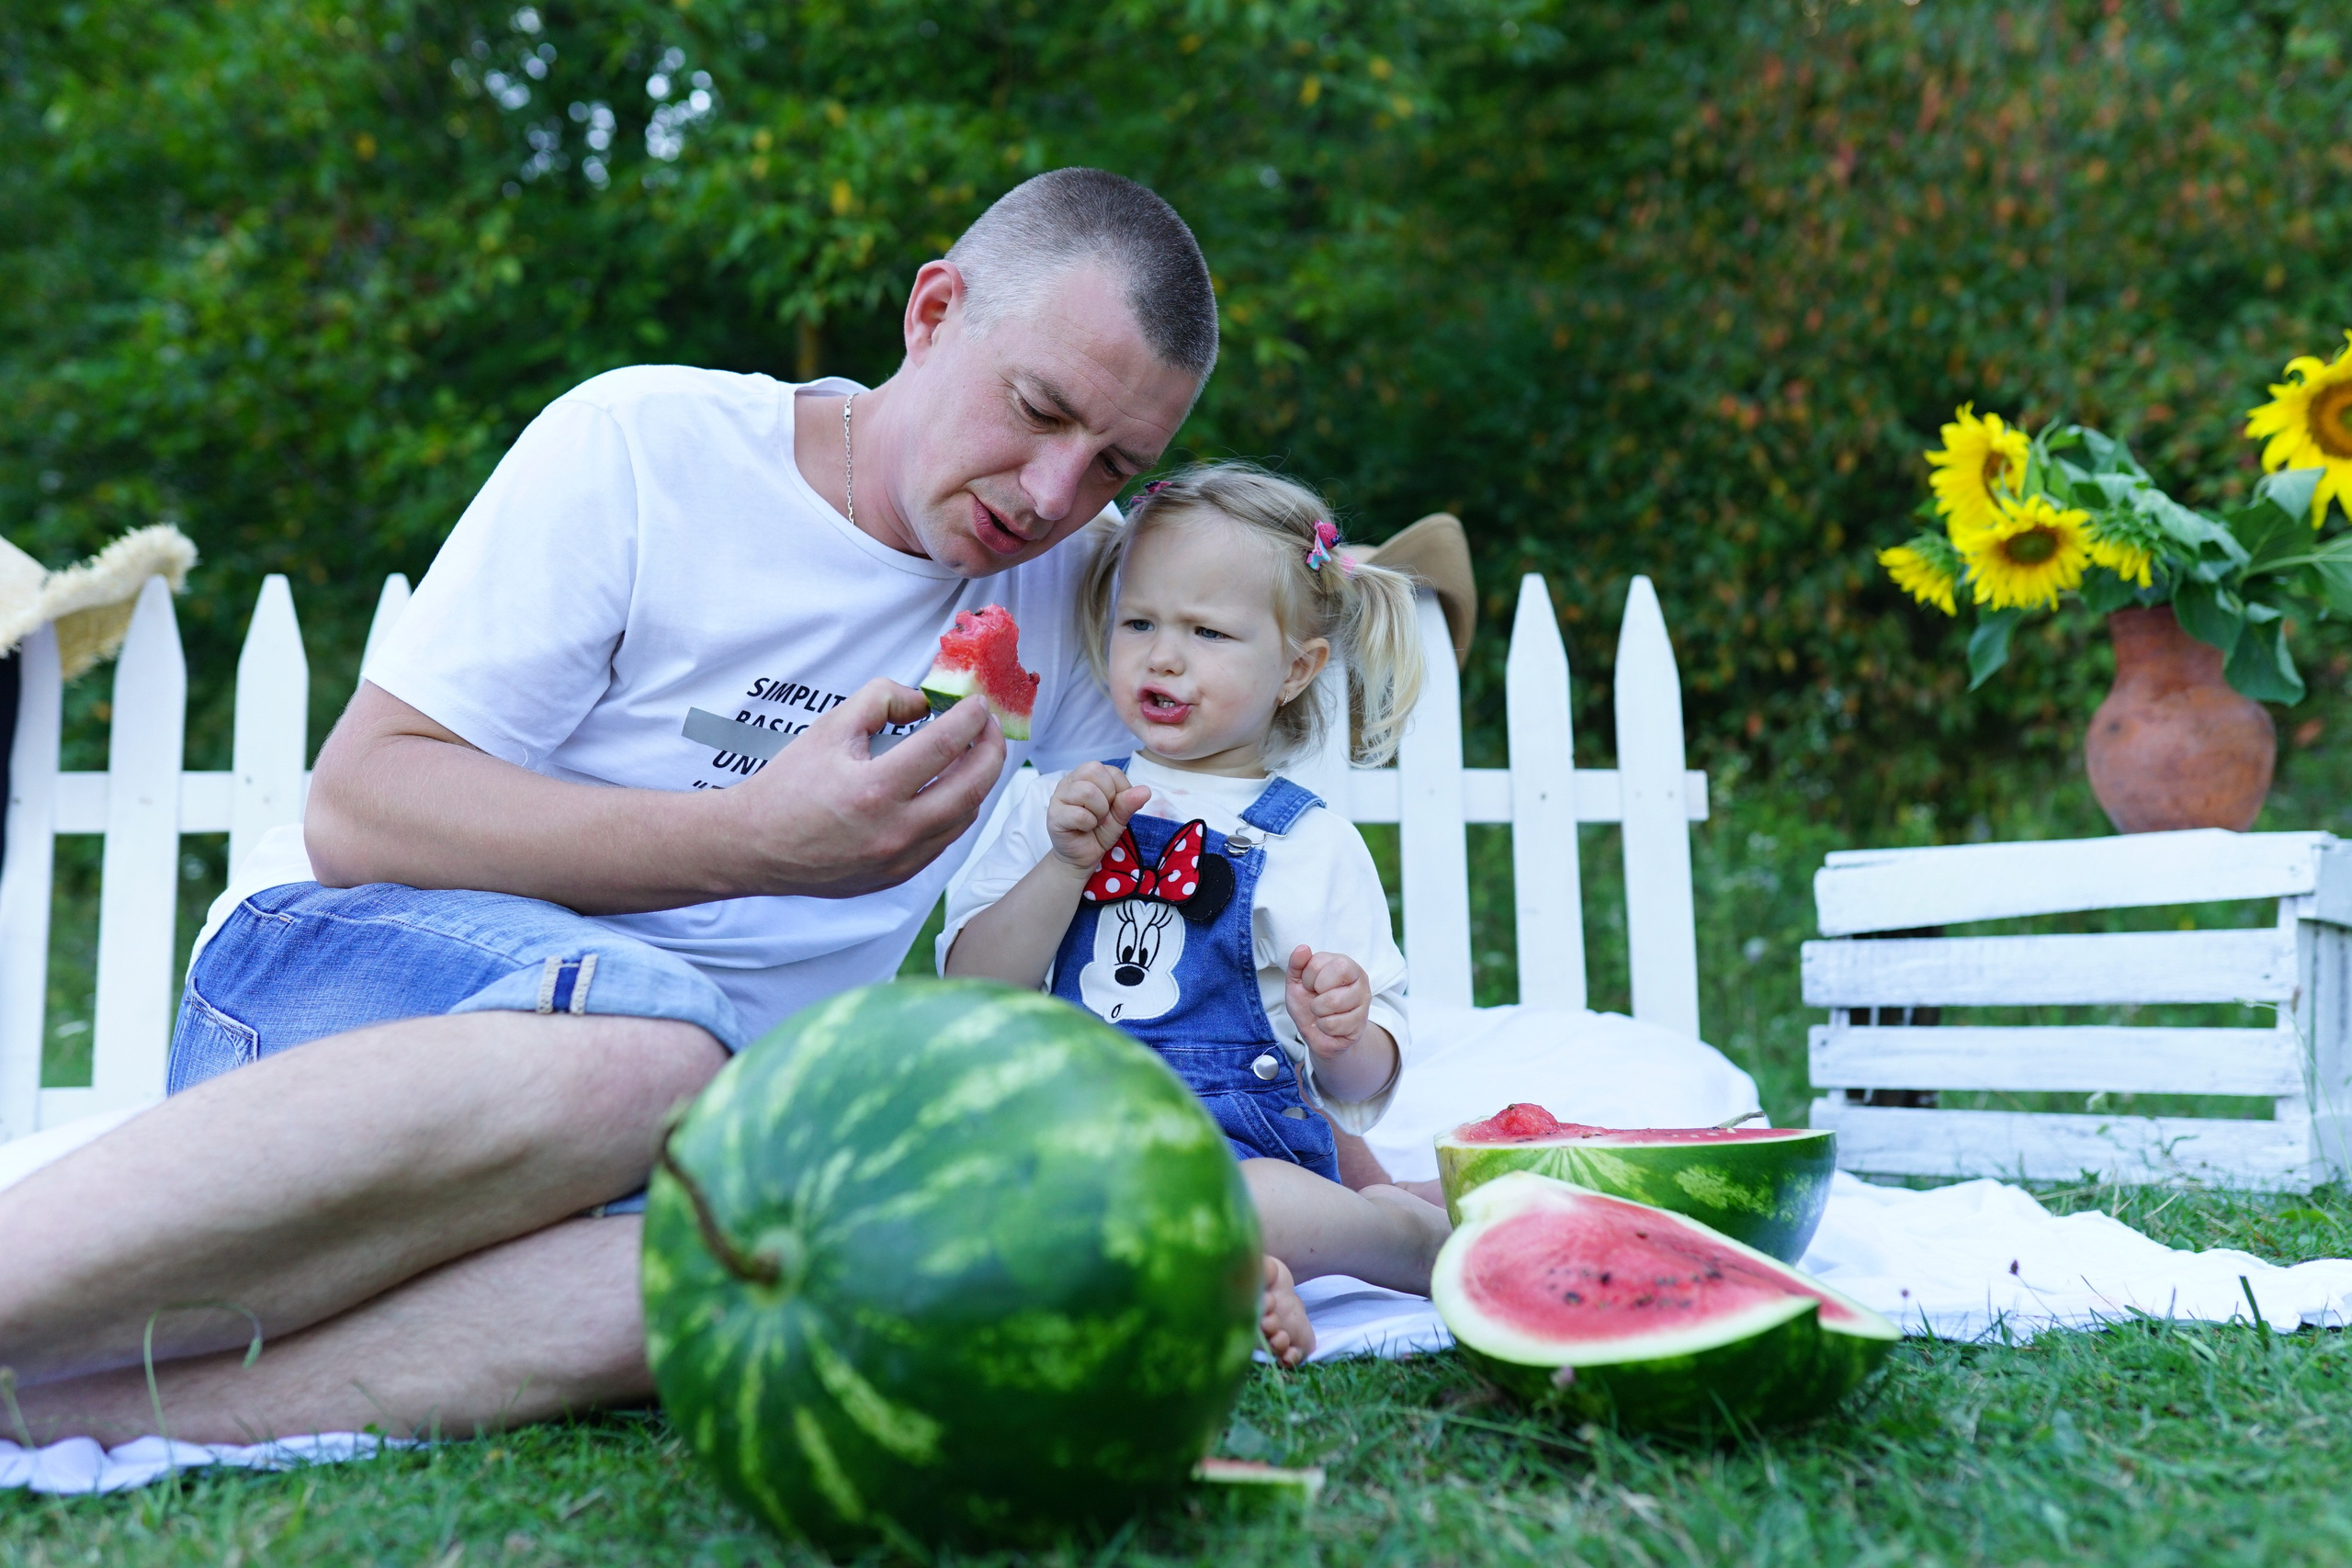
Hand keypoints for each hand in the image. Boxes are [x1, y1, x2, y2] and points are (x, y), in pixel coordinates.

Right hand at [719, 677, 1005, 898]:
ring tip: (974, 753)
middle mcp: (894, 831)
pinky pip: (945, 839)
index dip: (970, 719)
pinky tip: (951, 787)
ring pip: (965, 817)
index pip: (944, 746)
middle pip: (972, 787)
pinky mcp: (898, 875)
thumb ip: (880, 700)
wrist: (755, 846)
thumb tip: (924, 702)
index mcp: (874, 790)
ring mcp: (900, 859)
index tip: (978, 704)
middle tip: (990, 727)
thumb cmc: (788, 786)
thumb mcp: (829, 728)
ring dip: (978, 781)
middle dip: (992, 751)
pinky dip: (957, 810)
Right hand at [1044, 762, 1152, 875]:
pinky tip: (1084, 829)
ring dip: (1099, 811)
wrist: (1083, 857)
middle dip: (1108, 796)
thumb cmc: (1099, 831)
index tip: (1114, 806)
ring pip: (1087, 791)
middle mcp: (1070, 781)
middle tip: (1102, 813)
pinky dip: (1088, 824)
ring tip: (1094, 821)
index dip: (1120, 789)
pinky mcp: (1054, 815)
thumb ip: (1129, 802)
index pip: (1111, 770)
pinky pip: (1079, 814)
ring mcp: (1059, 796)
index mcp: (1087, 775)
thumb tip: (1146, 791)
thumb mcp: (1120, 816)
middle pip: (1095, 771)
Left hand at [1284, 946, 1370, 1060]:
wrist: (1318, 1033)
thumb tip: (1302, 948)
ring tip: (1323, 1013)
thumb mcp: (1297, 982)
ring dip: (1319, 1011)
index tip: (1310, 986)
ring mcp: (1364, 999)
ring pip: (1334, 1000)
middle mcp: (1359, 977)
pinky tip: (1331, 1025)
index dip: (1308, 977)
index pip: (1319, 960)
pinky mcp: (1362, 1021)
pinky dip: (1324, 1027)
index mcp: (1342, 962)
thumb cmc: (1309, 1003)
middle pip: (1339, 969)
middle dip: (1318, 990)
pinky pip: (1334, 1023)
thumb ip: (1297, 964)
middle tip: (1318, 998)